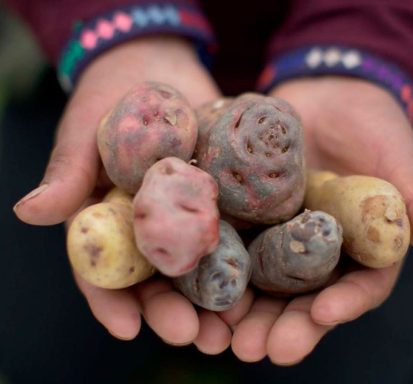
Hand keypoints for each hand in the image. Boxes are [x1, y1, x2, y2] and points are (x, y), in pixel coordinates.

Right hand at [12, 36, 234, 350]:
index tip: (129, 329)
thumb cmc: (108, 98)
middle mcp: (147, 229)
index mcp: (106, 223)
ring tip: (234, 329)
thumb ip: (67, 173)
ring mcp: (186, 217)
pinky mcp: (220, 200)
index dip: (113, 302)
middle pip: (157, 280)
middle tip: (195, 338)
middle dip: (174, 311)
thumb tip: (28, 212)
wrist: (156, 68)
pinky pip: (232, 231)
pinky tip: (262, 281)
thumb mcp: (84, 132)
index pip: (103, 271)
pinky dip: (244, 258)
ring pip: (198, 267)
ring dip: (215, 301)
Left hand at [224, 76, 412, 364]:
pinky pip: (232, 245)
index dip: (343, 303)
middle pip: (303, 299)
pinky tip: (197, 288)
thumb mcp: (397, 159)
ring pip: (262, 283)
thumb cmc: (371, 125)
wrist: (325, 95)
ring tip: (224, 336)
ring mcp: (281, 237)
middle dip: (283, 326)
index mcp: (362, 249)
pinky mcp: (249, 217)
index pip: (358, 285)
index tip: (323, 315)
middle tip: (259, 350)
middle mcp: (319, 253)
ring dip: (243, 312)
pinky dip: (217, 267)